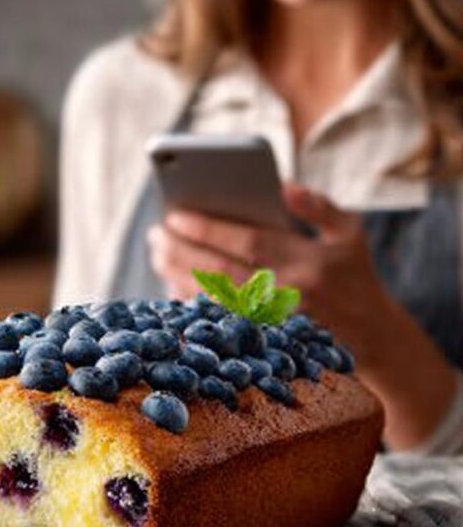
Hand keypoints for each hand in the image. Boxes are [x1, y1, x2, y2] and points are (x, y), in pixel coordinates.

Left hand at [147, 181, 383, 350]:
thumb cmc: (354, 274)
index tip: (175, 215)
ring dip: (178, 275)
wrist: (371, 337)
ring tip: (156, 252)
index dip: (208, 229)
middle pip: (221, 271)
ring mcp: (272, 322)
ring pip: (213, 298)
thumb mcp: (350, 232)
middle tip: (155, 233)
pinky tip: (170, 282)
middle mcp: (287, 294)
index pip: (248, 242)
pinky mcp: (261, 340)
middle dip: (182, 251)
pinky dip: (191, 302)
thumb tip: (281, 186)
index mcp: (308, 262)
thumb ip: (318, 205)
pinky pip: (217, 320)